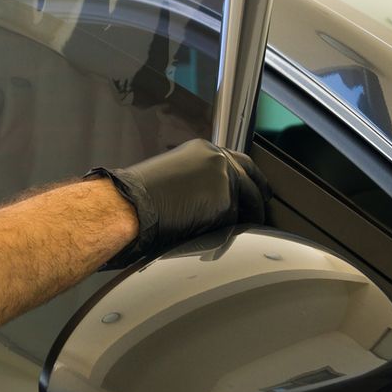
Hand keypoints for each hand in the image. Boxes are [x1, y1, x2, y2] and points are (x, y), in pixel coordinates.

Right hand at [89, 139, 271, 266]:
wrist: (129, 207)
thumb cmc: (139, 198)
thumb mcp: (174, 176)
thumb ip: (199, 179)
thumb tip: (212, 195)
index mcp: (203, 151)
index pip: (239, 162)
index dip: (250, 178)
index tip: (257, 189)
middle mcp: (218, 160)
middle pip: (252, 180)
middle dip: (259, 197)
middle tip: (262, 209)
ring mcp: (224, 181)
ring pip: (246, 205)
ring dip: (243, 219)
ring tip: (238, 234)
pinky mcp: (225, 204)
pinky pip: (235, 223)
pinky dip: (230, 233)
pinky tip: (219, 240)